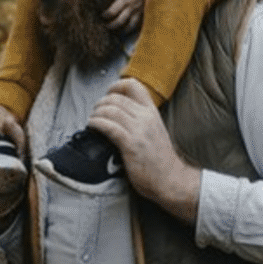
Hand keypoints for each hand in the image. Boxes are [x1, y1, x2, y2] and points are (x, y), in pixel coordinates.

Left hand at [86, 80, 200, 221]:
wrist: (170, 179)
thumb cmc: (160, 159)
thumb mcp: (154, 130)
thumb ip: (140, 119)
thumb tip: (118, 113)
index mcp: (152, 112)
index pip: (133, 85)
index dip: (116, 86)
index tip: (108, 94)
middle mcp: (146, 117)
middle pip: (116, 97)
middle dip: (100, 102)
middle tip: (96, 112)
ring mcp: (138, 130)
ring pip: (110, 110)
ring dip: (96, 113)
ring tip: (92, 120)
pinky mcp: (130, 144)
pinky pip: (108, 126)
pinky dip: (96, 123)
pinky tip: (92, 126)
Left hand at [102, 0, 157, 34]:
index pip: (113, 11)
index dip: (106, 15)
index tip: (101, 16)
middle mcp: (133, 6)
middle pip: (120, 21)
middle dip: (112, 26)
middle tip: (106, 27)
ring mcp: (140, 8)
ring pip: (131, 24)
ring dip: (124, 30)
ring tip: (120, 33)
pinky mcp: (146, 8)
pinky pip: (140, 21)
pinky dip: (135, 26)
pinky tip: (132, 28)